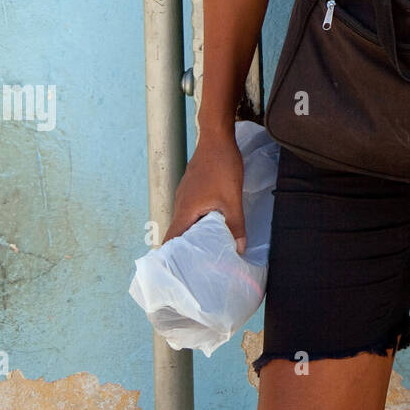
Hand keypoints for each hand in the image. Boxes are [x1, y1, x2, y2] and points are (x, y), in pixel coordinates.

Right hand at [162, 128, 245, 253]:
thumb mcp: (232, 199)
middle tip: (198, 264)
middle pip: (178, 232)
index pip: (171, 240)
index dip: (172, 257)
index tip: (178, 271)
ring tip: (207, 247)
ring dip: (194, 233)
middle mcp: (180, 204)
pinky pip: (191, 209)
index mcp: (185, 210)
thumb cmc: (222, 167)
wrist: (217, 137)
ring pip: (185, 220)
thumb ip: (235, 224)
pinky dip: (198, 219)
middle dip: (186, 248)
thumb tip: (238, 248)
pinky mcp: (192, 187)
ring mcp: (185, 194)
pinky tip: (212, 222)